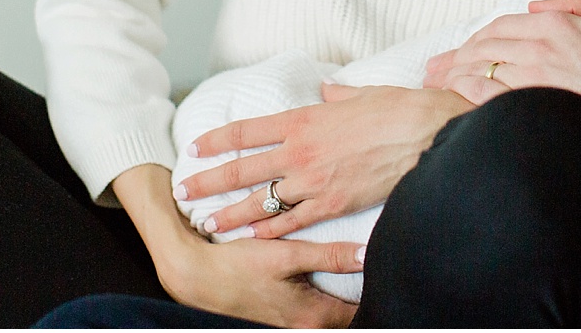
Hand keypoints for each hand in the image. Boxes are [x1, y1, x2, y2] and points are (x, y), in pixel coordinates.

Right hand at [112, 163, 361, 327]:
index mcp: (312, 316)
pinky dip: (320, 301)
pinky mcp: (278, 319)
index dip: (375, 293)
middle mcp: (304, 327)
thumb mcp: (286, 255)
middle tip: (373, 272)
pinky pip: (310, 313)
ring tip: (352, 278)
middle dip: (359, 299)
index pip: (359, 314)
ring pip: (328, 317)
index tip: (386, 271)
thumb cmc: (238, 265)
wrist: (194, 276)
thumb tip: (367, 255)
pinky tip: (320, 282)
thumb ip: (329, 256)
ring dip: (339, 301)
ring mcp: (290, 326)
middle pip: (345, 319)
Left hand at [178, 84, 470, 238]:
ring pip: (262, 202)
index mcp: (305, 119)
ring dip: (232, 214)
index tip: (195, 148)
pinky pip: (294, 222)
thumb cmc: (400, 109)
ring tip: (210, 224)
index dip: (217, 140)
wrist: (428, 134)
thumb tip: (329, 89)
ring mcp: (315, 181)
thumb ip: (338, 94)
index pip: (247, 130)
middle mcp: (301, 151)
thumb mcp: (363, 92)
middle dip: (209, 183)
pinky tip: (254, 236)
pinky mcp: (334, 204)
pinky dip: (272, 230)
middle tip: (185, 192)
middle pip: (242, 169)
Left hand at [422, 0, 580, 115]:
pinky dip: (467, 93)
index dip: (480, 37)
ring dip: (455, 74)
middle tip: (435, 68)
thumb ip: (576, 3)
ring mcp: (535, 76)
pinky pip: (489, 94)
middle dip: (457, 56)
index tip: (467, 48)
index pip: (503, 25)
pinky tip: (455, 99)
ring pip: (482, 68)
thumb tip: (536, 5)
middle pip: (485, 46)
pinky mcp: (533, 104)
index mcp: (556, 24)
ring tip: (436, 84)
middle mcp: (540, 46)